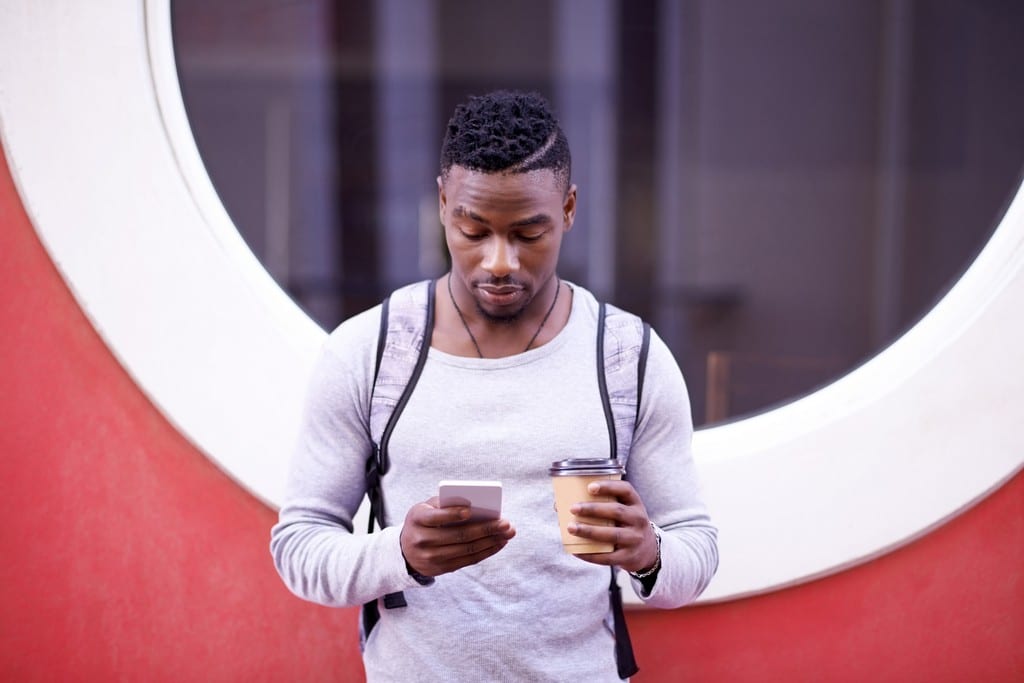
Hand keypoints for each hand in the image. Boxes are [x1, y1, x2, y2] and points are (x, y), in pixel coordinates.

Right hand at [400, 497, 515, 577]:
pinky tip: (498, 543)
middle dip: (486, 529)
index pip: (436, 517)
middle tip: (506, 523)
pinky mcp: (442, 569)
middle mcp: (422, 540)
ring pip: (467, 549)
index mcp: (417, 519)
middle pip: (459, 536)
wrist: (405, 551)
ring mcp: (432, 558)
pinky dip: (486, 551)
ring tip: (507, 533)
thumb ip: (445, 504)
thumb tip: (475, 506)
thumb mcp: (425, 508)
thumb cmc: (422, 521)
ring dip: (491, 541)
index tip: (470, 510)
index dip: (452, 515)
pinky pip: (468, 560)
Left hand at [567, 480, 657, 572]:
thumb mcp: (622, 510)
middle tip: (573, 508)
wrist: (647, 550)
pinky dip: (591, 555)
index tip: (590, 487)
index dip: (609, 487)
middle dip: (593, 509)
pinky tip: (577, 551)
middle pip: (617, 511)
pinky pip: (608, 557)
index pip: (626, 490)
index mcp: (635, 503)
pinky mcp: (628, 556)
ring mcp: (635, 539)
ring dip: (590, 531)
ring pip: (612, 534)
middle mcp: (638, 519)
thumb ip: (599, 505)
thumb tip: (558, 505)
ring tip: (571, 528)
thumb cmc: (624, 524)